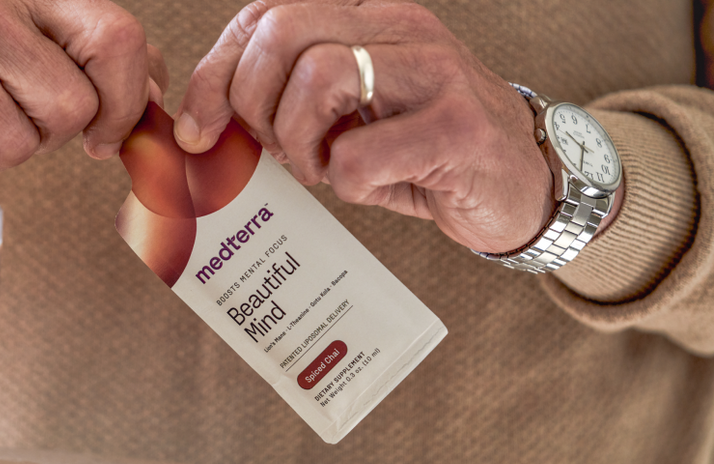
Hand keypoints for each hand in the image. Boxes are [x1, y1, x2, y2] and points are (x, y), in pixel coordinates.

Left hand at [174, 0, 619, 253]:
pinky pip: (359, 153)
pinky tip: (365, 185)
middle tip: (274, 149)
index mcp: (367, 18)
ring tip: (320, 168)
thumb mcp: (348, 118)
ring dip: (298, 140)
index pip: (265, 16)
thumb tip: (206, 123)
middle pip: (282, 33)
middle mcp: (402, 30)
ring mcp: (436, 73)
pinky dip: (344, 181)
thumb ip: (287, 104)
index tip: (198, 127)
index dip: (215, 71)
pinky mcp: (457, 128)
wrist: (524, 188)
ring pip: (318, 76)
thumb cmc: (423, 153)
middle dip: (251, 102)